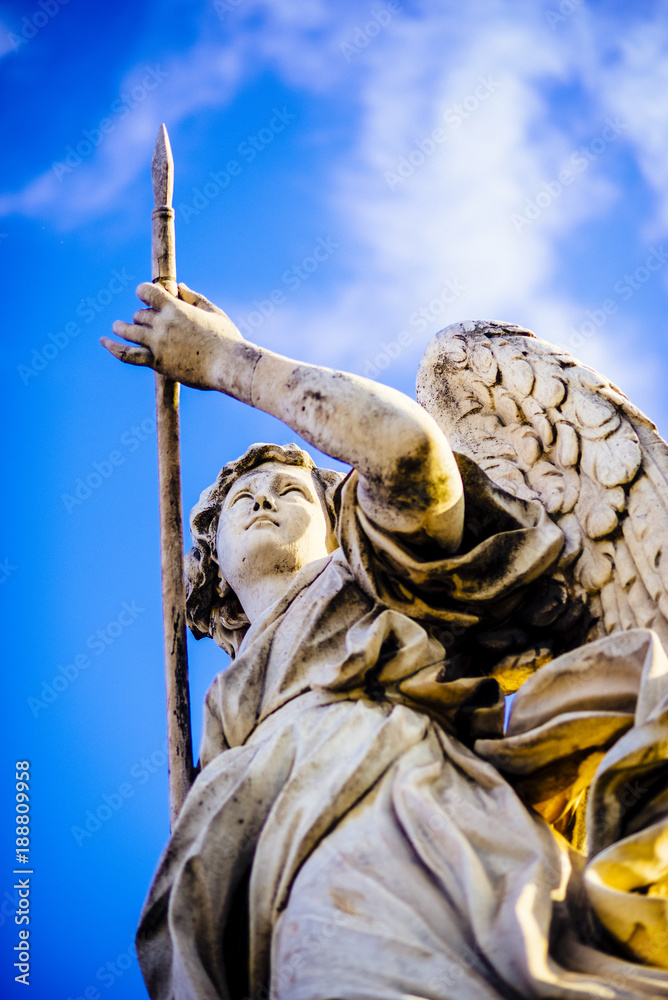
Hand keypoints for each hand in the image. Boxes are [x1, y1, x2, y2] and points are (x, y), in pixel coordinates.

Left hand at [101, 282, 245, 389]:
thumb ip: (194, 297)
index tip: (144, 296)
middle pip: (139, 315)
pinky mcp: (156, 362)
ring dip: (120, 328)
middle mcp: (162, 324)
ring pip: (128, 331)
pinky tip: (103, 341)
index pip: (147, 292)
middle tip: (150, 324)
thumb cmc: (226, 339)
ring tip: (116, 327)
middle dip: (143, 317)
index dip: (143, 293)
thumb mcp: (213, 312)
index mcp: (175, 308)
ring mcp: (157, 343)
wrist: (228, 365)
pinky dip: (113, 347)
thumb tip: (179, 286)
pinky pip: (127, 354)